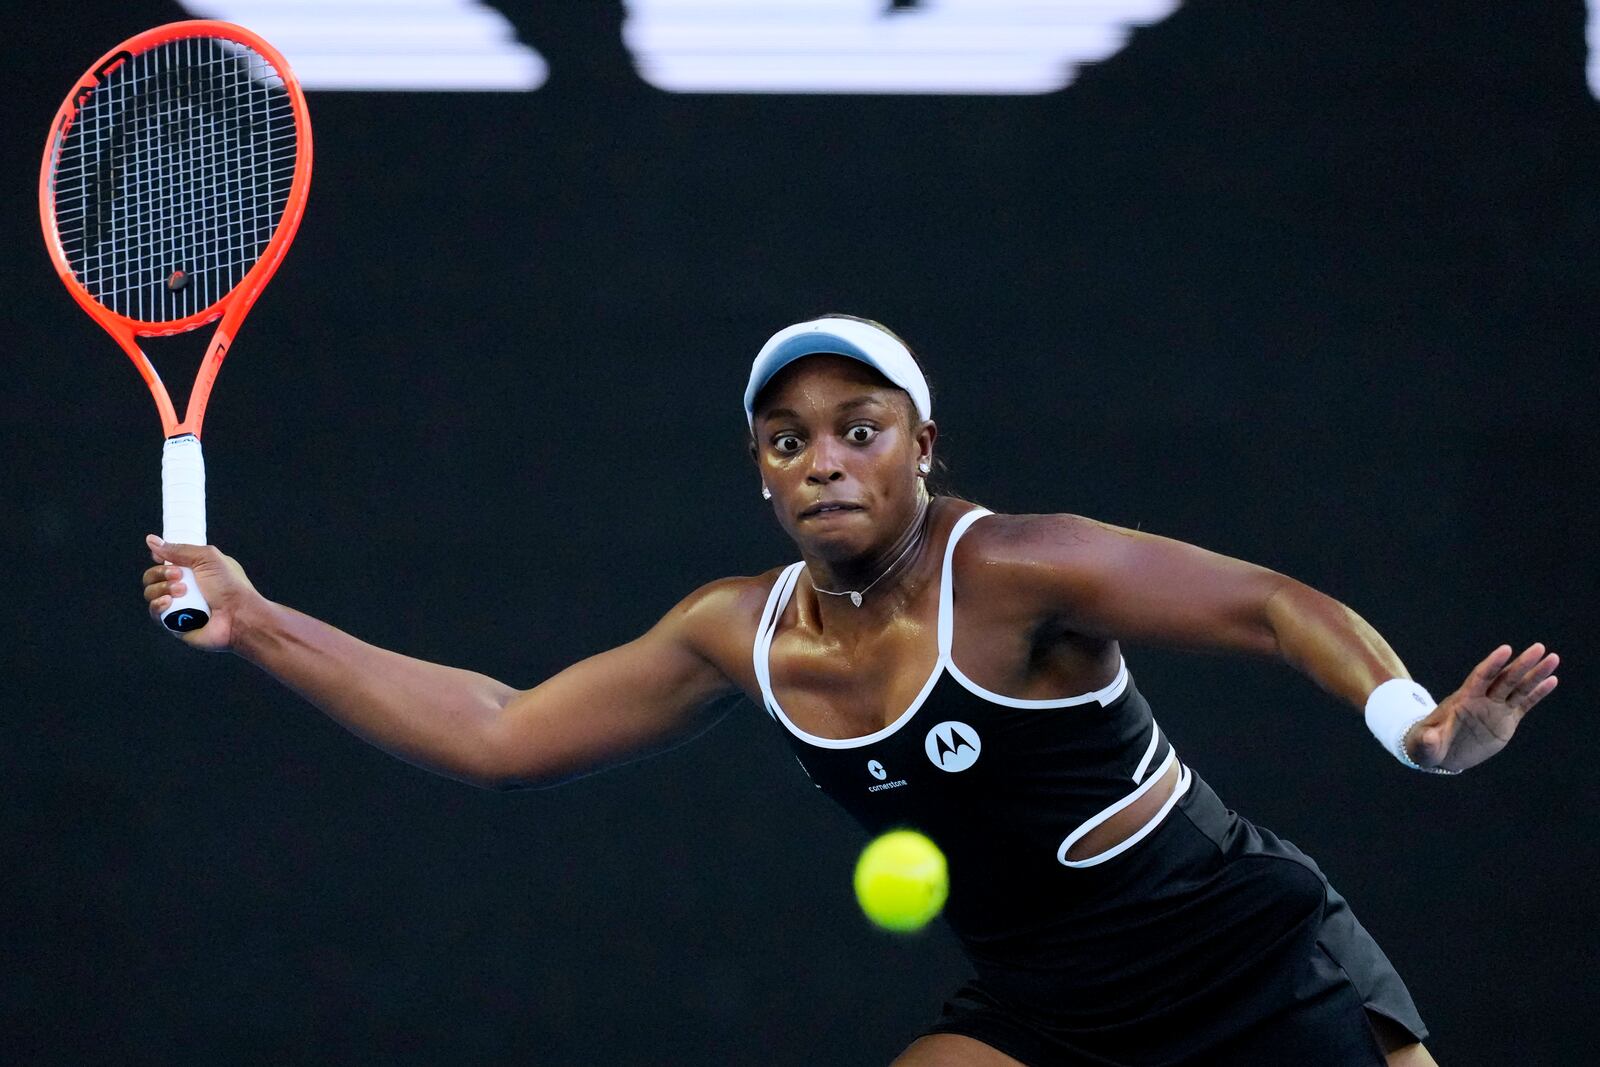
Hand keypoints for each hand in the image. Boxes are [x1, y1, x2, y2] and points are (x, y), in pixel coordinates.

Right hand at [141, 535, 261, 651]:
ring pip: (150, 593)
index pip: (164, 561)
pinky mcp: (174, 623)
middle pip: (152, 576)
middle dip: (161, 572)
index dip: (159, 557)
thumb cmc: (230, 586)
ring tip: (182, 590)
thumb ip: (179, 549)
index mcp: (193, 570)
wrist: (239, 615)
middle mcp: (183, 587)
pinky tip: (169, 602)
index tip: (159, 556)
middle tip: (178, 575)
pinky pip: (155, 613)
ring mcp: (177, 605)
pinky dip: (158, 605)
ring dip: (161, 588)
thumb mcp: (207, 558)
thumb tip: (151, 540)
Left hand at [1409, 644, 1558, 771]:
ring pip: (1519, 688)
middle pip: (1505, 678)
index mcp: (1463, 700)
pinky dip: (1538, 693)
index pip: (1480, 677)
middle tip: (1539, 647)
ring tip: (1553, 658)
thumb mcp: (1424, 744)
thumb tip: (1427, 739)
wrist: (1441, 753)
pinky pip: (1525, 704)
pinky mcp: (1506, 720)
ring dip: (1536, 674)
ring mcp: (1496, 709)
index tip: (1506, 649)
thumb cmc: (1427, 745)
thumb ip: (1427, 740)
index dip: (1493, 664)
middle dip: (1522, 664)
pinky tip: (1552, 680)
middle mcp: (1483, 700)